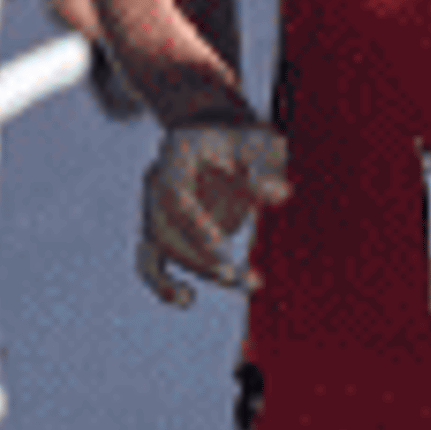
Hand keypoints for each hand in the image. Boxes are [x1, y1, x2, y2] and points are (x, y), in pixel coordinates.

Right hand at [139, 121, 293, 306]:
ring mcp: (153, 205)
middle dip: (199, 255)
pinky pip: (149, 259)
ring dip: (200, 269)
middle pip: (164, 227)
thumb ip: (267, 167)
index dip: (195, 225)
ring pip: (162, 247)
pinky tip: (186, 299)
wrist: (217, 131)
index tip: (222, 249)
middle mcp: (156, 179)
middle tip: (237, 274)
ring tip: (248, 282)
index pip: (174, 194)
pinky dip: (163, 282)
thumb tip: (281, 195)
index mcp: (176, 152)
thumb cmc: (242, 137)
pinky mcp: (160, 228)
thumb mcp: (260, 142)